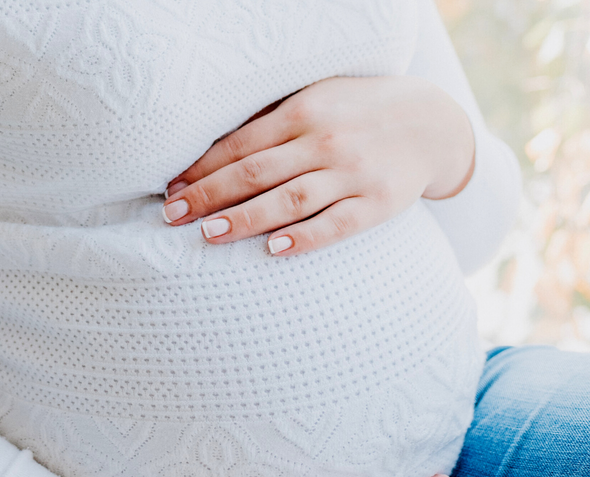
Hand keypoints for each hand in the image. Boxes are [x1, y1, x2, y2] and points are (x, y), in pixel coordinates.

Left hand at [161, 76, 475, 255]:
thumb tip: (210, 154)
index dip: (202, 169)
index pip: (240, 145)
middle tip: (173, 216)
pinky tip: (274, 249)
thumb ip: (271, 123)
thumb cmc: (356, 113)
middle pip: (255, 172)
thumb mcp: (316, 101)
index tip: (171, 190)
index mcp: (303, 112)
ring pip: (289, 199)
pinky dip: (305, 238)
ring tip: (208, 233)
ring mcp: (353, 173)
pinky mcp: (378, 203)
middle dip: (209, 195)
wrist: (433, 123)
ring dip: (245, 218)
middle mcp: (325, 141)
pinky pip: (337, 224)